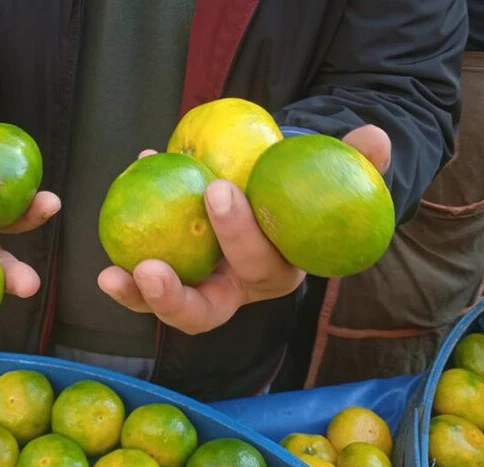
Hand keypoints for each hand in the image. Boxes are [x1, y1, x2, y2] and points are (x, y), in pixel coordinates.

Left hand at [97, 124, 390, 334]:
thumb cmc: (299, 185)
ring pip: (165, 307)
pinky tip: (115, 199)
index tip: (217, 188)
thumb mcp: (331, 172)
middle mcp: (235, 292)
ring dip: (136, 297)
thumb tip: (374, 139)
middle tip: (147, 267)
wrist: (265, 191)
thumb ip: (356, 161)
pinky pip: (142, 276)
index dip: (240, 235)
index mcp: (277, 273)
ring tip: (109, 275)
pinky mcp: (169, 277)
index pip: (260, 266)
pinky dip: (124, 253)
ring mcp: (199, 289)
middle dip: (175, 298)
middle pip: (205, 312)